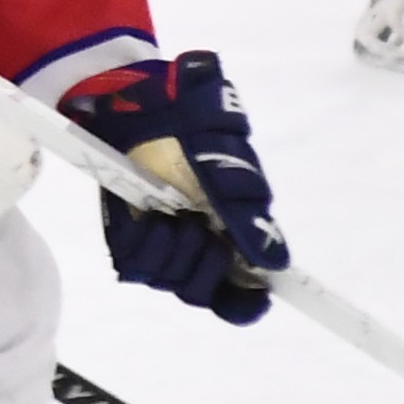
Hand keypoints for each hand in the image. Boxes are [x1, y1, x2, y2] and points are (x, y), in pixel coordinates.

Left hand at [66, 52, 281, 326]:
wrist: (136, 97)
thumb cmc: (190, 120)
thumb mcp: (224, 158)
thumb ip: (246, 213)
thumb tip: (276, 263)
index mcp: (235, 232)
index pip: (244, 294)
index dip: (249, 305)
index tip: (257, 300)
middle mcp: (201, 245)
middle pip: (205, 293)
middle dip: (204, 264)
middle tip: (197, 224)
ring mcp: (163, 244)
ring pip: (170, 281)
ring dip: (171, 246)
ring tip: (167, 208)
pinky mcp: (128, 240)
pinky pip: (133, 265)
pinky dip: (140, 240)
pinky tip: (142, 213)